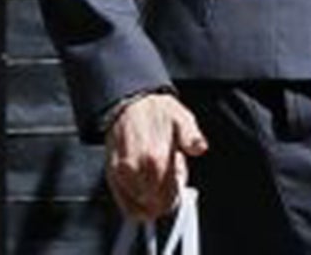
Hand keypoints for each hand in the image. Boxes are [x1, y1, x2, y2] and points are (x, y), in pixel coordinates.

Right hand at [106, 93, 206, 223]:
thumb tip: (199, 148)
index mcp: (156, 158)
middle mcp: (135, 170)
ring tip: (157, 183)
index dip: (175, 197)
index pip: (167, 196)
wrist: (131, 104)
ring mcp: (120, 174)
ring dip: (149, 201)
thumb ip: (192, 137)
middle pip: (153, 203)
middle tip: (169, 183)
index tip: (179, 192)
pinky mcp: (111, 175)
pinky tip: (143, 194)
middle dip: (164, 198)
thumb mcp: (182, 119)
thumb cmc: (157, 112)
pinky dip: (134, 204)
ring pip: (137, 206)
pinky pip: (122, 201)